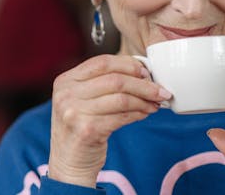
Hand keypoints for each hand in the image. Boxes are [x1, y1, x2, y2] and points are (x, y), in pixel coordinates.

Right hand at [48, 54, 171, 187]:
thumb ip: (101, 84)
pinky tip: (146, 113)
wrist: (68, 163)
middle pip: (114, 79)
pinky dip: (139, 114)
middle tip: (159, 90)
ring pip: (121, 98)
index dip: (127, 64)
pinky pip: (122, 117)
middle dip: (143, 84)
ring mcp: (74, 112)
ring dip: (144, 100)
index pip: (101, 62)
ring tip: (155, 103)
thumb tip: (141, 73)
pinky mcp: (87, 130)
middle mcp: (66, 94)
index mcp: (65, 81)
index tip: (145, 72)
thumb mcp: (80, 100)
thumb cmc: (80, 128)